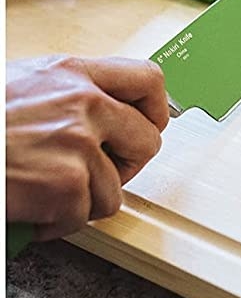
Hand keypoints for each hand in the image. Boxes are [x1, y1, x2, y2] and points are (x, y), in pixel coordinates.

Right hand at [6, 56, 168, 240]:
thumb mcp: (27, 83)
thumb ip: (69, 91)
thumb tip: (103, 111)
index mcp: (75, 72)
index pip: (148, 79)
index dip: (156, 110)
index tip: (147, 128)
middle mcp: (85, 102)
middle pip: (147, 140)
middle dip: (126, 167)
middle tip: (97, 177)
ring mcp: (79, 143)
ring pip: (114, 190)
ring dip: (83, 202)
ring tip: (49, 196)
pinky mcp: (67, 184)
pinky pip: (84, 217)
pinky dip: (58, 225)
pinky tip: (33, 211)